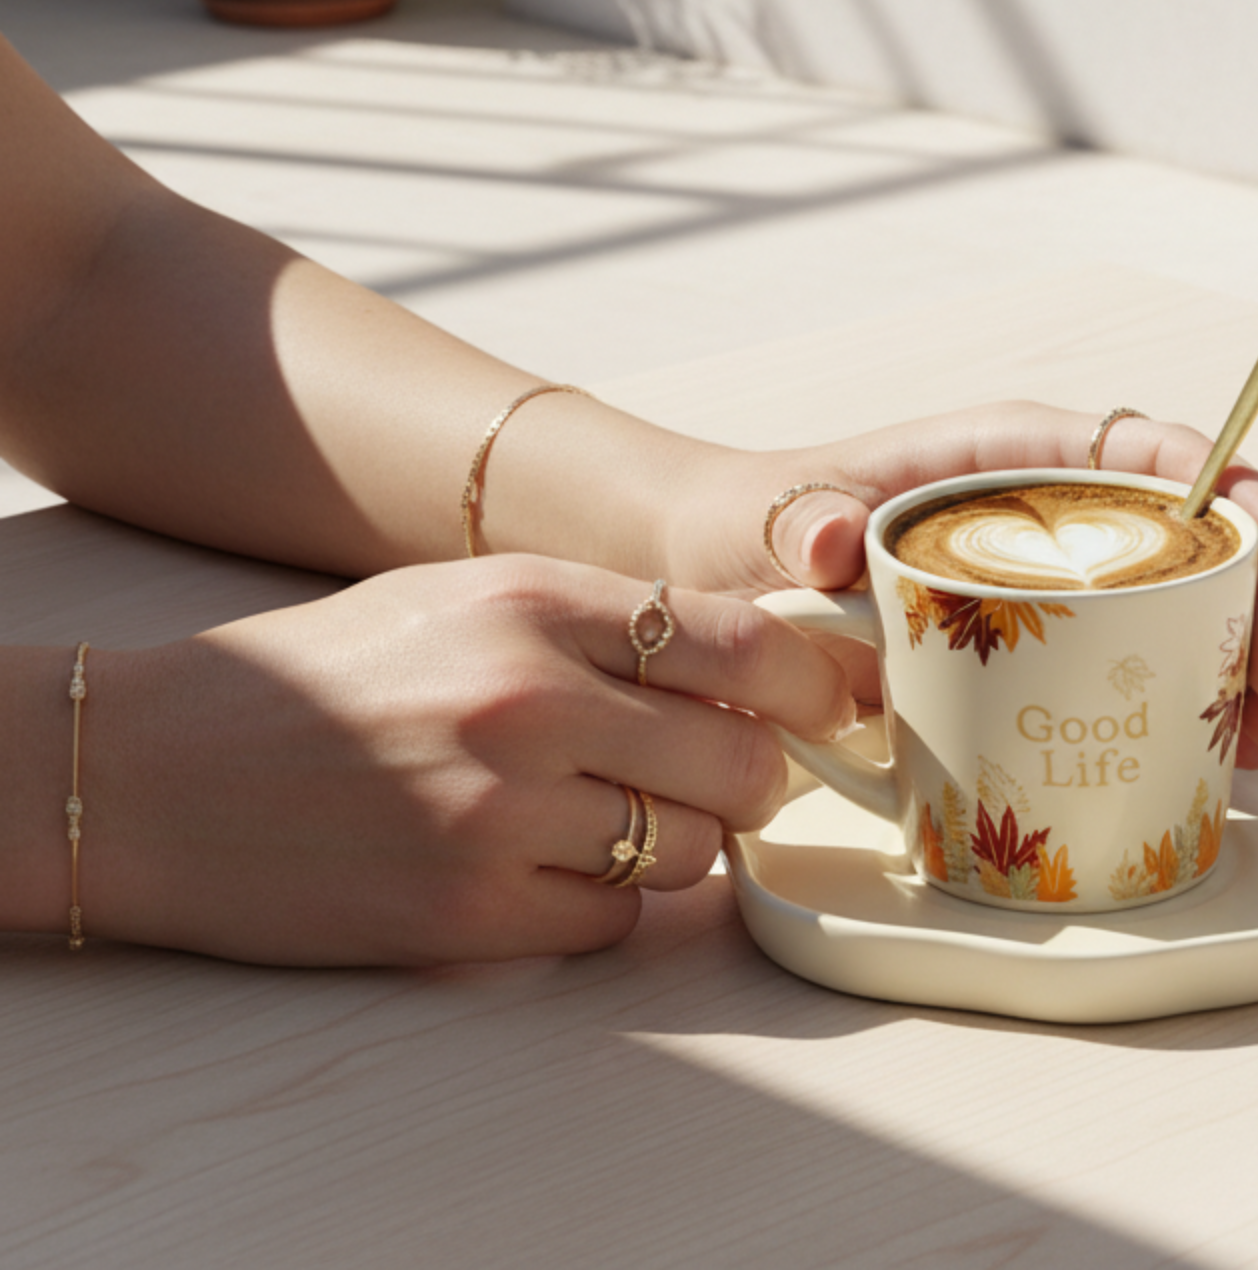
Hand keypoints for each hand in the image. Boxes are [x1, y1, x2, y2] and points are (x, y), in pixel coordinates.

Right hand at [88, 554, 854, 965]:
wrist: (162, 768)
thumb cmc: (335, 672)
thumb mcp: (476, 596)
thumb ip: (611, 620)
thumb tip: (758, 657)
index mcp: (541, 602)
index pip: (746, 645)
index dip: (815, 682)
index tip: (835, 701)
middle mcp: (533, 702)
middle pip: (746, 763)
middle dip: (759, 776)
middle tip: (729, 772)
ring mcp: (501, 815)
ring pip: (694, 852)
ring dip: (681, 842)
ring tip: (615, 814)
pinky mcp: (467, 916)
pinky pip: (615, 921)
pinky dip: (607, 901)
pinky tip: (547, 866)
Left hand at [663, 403, 1257, 770]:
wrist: (728, 585)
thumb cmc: (759, 525)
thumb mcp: (775, 519)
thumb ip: (804, 522)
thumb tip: (830, 542)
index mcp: (1006, 458)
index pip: (1136, 450)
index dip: (1222, 481)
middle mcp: (1049, 518)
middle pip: (1187, 542)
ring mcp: (1056, 591)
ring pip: (1184, 611)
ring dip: (1248, 666)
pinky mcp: (1045, 658)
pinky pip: (1143, 671)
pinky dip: (1198, 711)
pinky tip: (1244, 761)